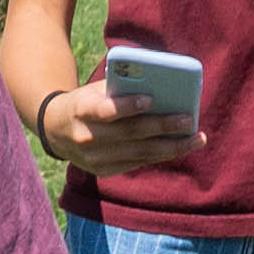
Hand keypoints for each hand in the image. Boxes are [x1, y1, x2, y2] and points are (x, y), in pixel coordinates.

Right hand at [37, 73, 199, 171]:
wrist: (56, 130)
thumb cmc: (87, 101)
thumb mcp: (96, 89)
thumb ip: (122, 86)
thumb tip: (162, 83)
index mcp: (82, 110)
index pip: (105, 110)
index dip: (127, 106)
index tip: (150, 99)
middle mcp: (86, 137)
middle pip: (130, 133)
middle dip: (162, 127)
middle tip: (188, 119)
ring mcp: (95, 159)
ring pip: (139, 153)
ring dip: (171, 146)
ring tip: (196, 138)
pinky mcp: (104, 171)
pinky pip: (137, 163)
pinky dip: (160, 155)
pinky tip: (180, 147)